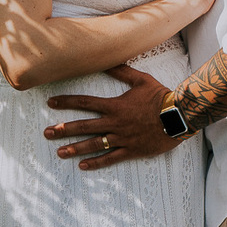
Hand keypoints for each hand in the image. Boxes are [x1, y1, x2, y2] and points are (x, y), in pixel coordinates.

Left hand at [44, 66, 182, 168]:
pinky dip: (97, 163)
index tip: (51, 103)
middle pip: (84, 126)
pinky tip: (83, 166)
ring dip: (75, 148)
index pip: (85, 102)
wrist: (179, 116)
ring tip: (60, 152)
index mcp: (115, 105)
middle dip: (64, 129)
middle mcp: (115, 123)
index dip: (67, 102)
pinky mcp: (131, 150)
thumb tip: (106, 60)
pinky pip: (111, 158)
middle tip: (47, 132)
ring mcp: (122, 138)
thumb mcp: (141, 80)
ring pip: (94, 144)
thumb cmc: (161, 97)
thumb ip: (122, 71)